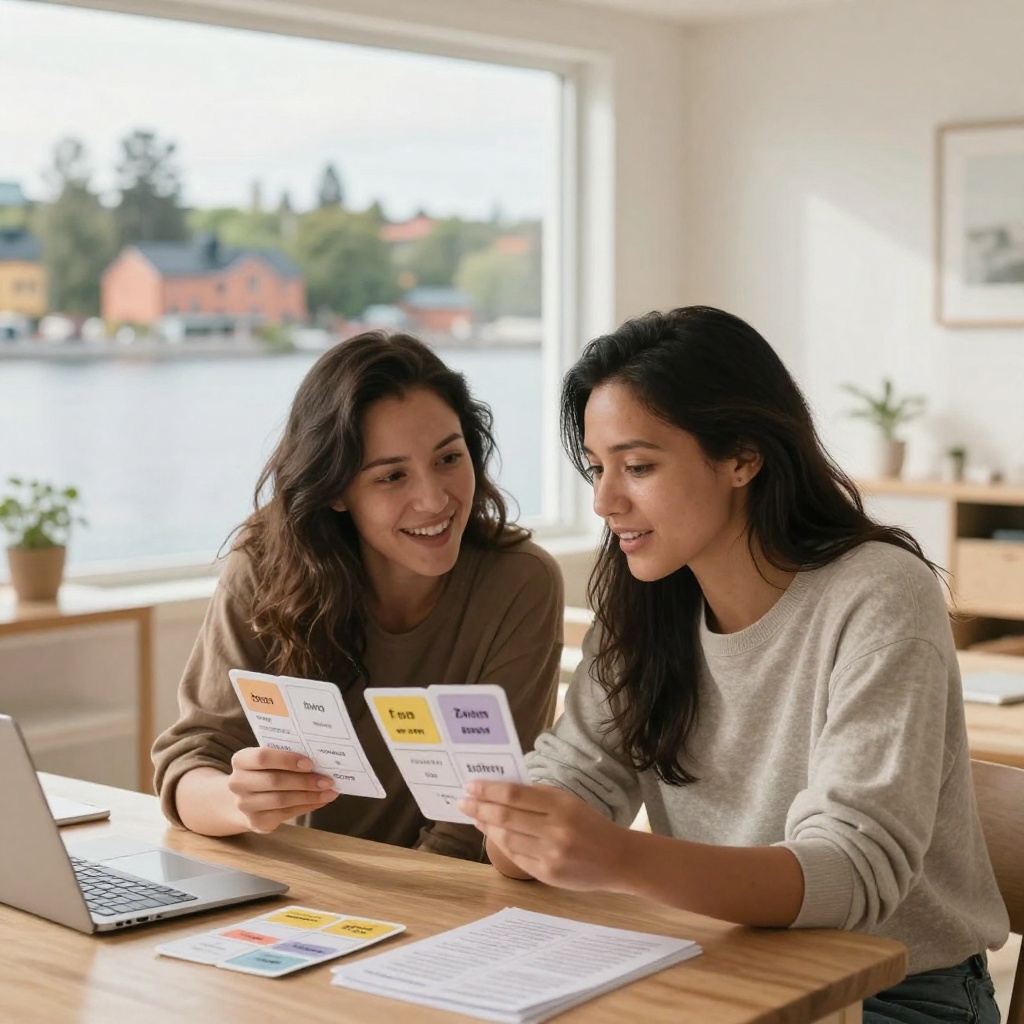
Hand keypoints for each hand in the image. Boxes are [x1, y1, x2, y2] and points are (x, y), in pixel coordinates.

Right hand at [226, 747, 336, 833]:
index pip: (262, 757)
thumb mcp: (268, 761)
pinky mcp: (256, 822)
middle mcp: (238, 783)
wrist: (245, 800)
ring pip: (281, 800)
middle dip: (304, 781)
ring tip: (329, 792)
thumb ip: (286, 758)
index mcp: (241, 760)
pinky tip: (321, 801)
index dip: (287, 760)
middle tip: (327, 780)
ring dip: (309, 796)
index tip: (310, 763)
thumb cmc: (265, 772)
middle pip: (274, 781)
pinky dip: (306, 806)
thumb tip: (321, 759)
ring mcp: (245, 805)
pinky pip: (286, 814)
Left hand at [459, 782, 631, 891]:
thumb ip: (538, 797)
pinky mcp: (547, 874)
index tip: (470, 785)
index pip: (515, 794)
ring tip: (474, 816)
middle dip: (480, 807)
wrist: (619, 859)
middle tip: (463, 800)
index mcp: (561, 805)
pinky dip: (500, 844)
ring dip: (486, 826)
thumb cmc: (591, 825)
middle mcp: (555, 829)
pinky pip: (516, 857)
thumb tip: (499, 792)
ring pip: (507, 838)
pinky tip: (491, 834)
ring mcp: (550, 854)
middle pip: (506, 816)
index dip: (488, 790)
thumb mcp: (569, 802)